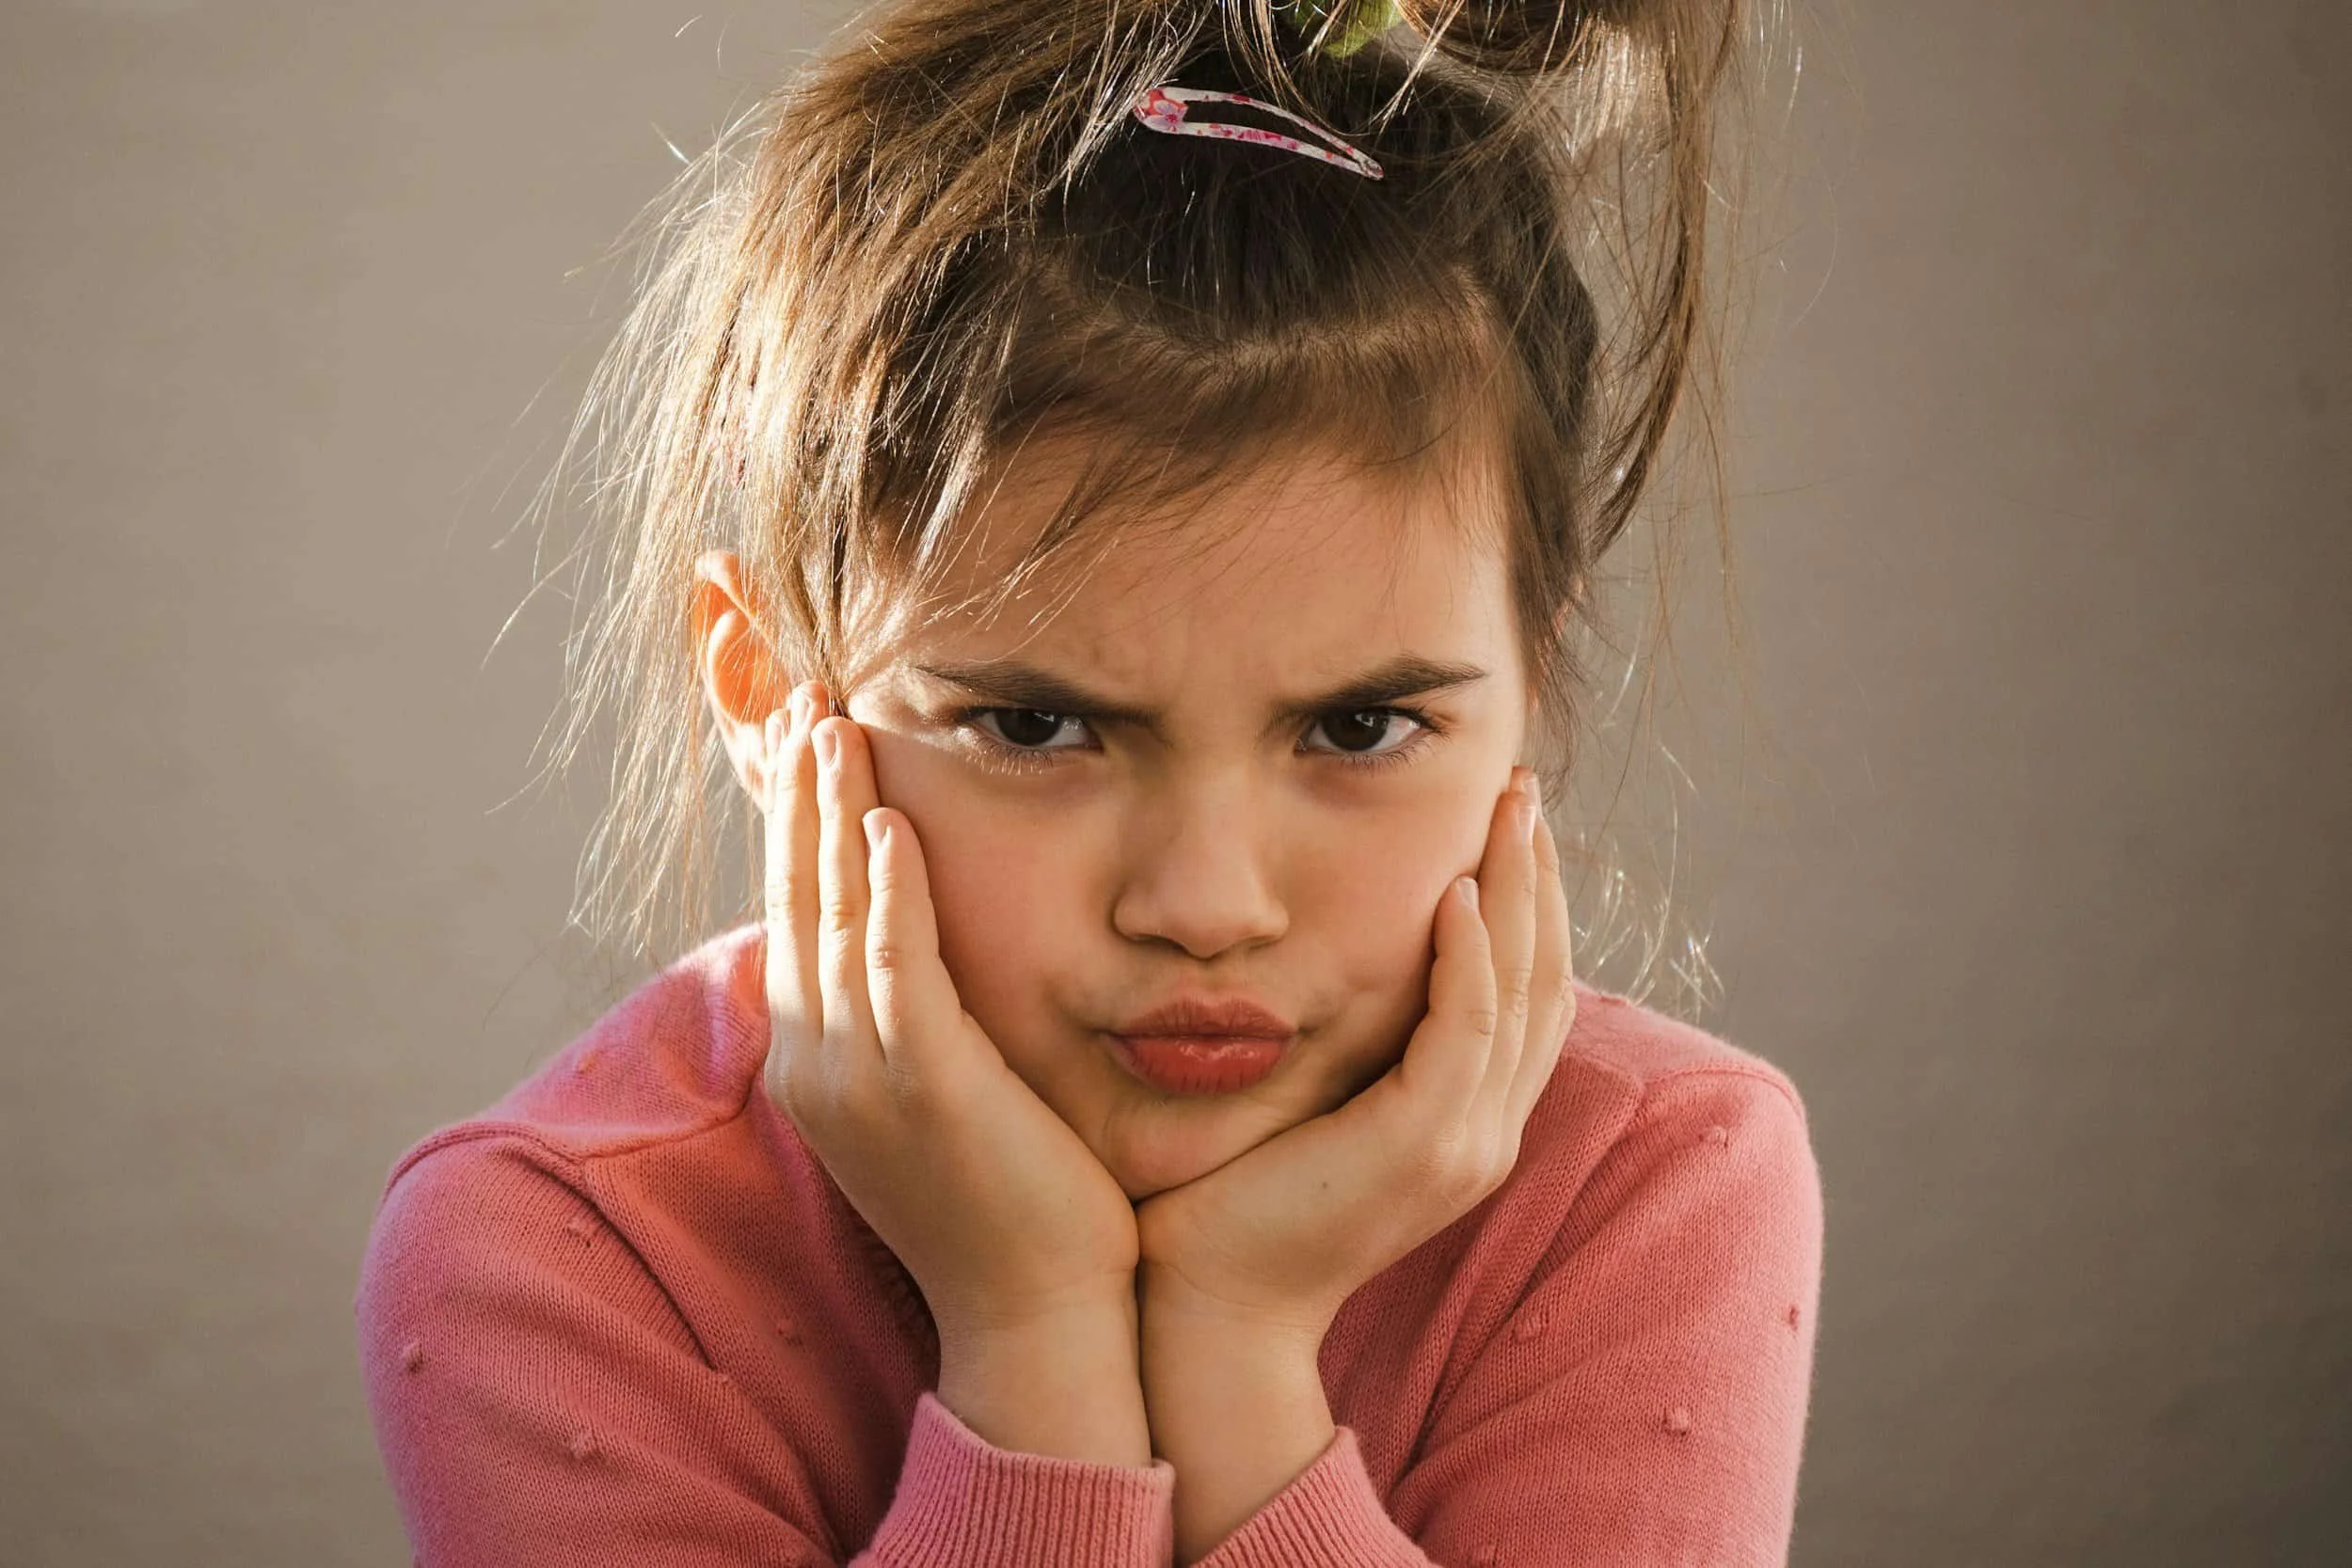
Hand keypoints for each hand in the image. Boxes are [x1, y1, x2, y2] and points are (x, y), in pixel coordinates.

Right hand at [760, 681, 1141, 1338]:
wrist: (1038, 1313)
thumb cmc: (1011, 1199)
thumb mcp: (939, 1092)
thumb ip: (915, 1012)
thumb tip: (916, 941)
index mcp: (816, 1061)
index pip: (795, 912)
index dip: (797, 821)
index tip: (808, 735)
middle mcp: (814, 1063)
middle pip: (795, 897)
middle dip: (800, 794)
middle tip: (805, 697)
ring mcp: (857, 1078)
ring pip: (832, 916)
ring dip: (832, 813)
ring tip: (834, 722)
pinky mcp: (919, 1087)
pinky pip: (894, 967)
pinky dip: (887, 892)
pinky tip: (890, 821)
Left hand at [1134, 768, 1574, 1336]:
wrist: (1207, 1307)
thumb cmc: (1230, 1201)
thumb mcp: (1308, 1103)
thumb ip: (1344, 1042)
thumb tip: (1326, 952)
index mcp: (1466, 1122)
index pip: (1527, 994)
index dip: (1530, 904)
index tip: (1510, 822)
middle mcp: (1485, 1132)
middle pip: (1543, 980)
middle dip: (1540, 878)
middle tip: (1524, 789)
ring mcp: (1464, 1144)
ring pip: (1521, 994)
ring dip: (1519, 893)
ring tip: (1508, 811)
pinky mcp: (1423, 1147)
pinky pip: (1465, 1031)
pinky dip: (1469, 957)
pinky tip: (1456, 892)